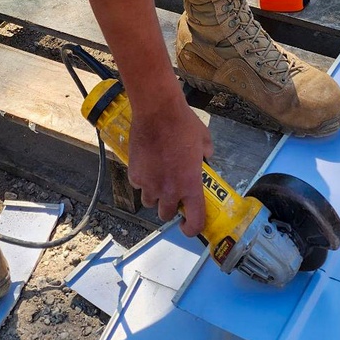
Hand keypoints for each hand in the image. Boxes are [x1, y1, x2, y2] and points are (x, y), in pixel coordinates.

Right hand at [127, 99, 212, 235]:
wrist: (157, 111)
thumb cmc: (183, 124)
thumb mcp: (204, 140)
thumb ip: (206, 155)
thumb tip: (205, 158)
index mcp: (190, 185)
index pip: (194, 221)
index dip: (191, 228)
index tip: (188, 225)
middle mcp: (169, 190)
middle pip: (166, 215)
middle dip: (169, 207)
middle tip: (172, 192)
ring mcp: (149, 184)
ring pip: (149, 202)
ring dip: (154, 194)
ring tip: (157, 177)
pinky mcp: (134, 174)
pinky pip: (137, 185)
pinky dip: (142, 179)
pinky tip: (146, 164)